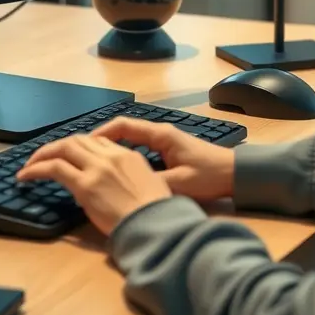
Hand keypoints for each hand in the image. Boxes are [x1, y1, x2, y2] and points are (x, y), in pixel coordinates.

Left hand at [17, 134, 170, 234]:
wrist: (157, 226)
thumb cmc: (158, 216)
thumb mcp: (151, 188)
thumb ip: (131, 181)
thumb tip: (116, 189)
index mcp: (129, 156)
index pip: (98, 142)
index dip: (80, 146)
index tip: (70, 155)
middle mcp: (111, 157)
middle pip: (78, 141)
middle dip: (58, 146)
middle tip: (45, 157)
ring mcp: (97, 169)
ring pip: (63, 148)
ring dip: (43, 154)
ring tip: (30, 165)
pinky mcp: (85, 185)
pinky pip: (54, 168)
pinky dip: (36, 169)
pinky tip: (26, 176)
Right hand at [92, 117, 235, 202]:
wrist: (235, 174)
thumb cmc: (209, 176)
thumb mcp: (180, 183)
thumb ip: (153, 184)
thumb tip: (125, 189)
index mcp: (160, 135)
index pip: (123, 126)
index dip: (101, 133)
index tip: (83, 144)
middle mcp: (160, 133)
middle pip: (123, 129)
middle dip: (100, 138)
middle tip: (80, 150)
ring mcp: (164, 140)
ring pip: (130, 138)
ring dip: (111, 145)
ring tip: (93, 159)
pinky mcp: (168, 149)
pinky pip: (138, 146)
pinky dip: (124, 152)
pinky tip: (117, 168)